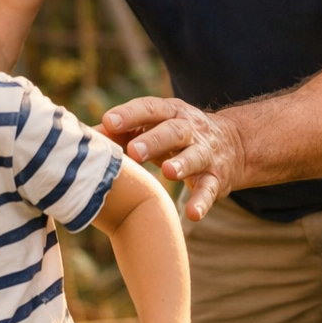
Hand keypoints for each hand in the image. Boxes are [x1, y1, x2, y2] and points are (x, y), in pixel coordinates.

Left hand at [101, 97, 243, 220]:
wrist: (233, 144)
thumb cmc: (177, 136)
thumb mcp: (154, 127)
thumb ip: (123, 131)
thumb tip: (88, 137)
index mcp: (170, 113)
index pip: (150, 108)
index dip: (130, 114)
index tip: (109, 121)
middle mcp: (190, 130)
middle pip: (173, 131)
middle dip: (154, 140)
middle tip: (134, 150)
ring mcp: (205, 154)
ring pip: (195, 156)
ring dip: (182, 164)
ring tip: (168, 172)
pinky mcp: (217, 178)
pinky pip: (210, 190)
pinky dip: (202, 202)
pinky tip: (192, 214)